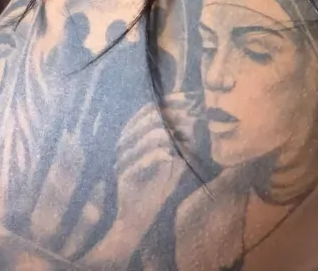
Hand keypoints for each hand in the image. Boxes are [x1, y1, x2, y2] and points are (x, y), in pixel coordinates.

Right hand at [113, 94, 202, 236]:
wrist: (137, 218)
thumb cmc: (155, 188)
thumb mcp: (172, 165)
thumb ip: (180, 145)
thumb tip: (193, 122)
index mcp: (135, 136)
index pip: (148, 111)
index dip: (167, 103)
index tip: (187, 99)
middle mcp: (127, 144)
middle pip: (146, 120)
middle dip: (170, 117)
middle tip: (188, 118)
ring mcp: (124, 159)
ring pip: (144, 138)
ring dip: (165, 136)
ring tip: (180, 139)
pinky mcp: (125, 175)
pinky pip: (140, 161)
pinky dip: (156, 157)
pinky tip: (168, 157)